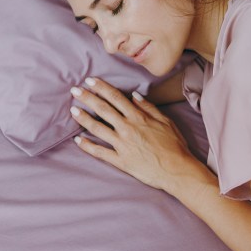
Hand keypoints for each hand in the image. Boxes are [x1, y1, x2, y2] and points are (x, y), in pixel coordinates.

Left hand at [69, 77, 208, 195]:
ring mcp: (122, 145)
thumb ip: (149, 107)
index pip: (116, 98)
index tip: (90, 81)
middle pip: (103, 109)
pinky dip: (88, 146)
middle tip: (74, 91)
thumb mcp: (166, 121)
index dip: (101, 88)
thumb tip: (134, 95)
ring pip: (98, 128)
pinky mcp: (121, 161)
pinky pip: (100, 152)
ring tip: (72, 110)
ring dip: (84, 119)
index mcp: (138, 117)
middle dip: (88, 98)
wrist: (178, 170)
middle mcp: (128, 128)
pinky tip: (78, 140)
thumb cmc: (175, 145)